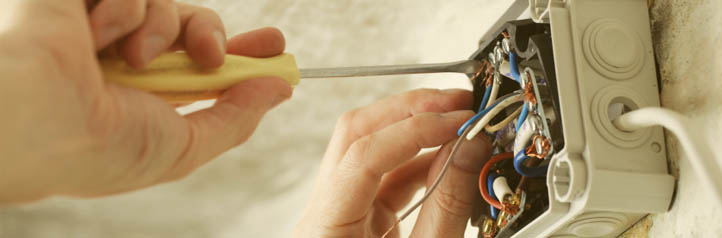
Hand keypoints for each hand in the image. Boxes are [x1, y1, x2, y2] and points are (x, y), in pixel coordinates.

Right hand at [0, 0, 290, 202]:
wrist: (41, 119)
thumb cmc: (104, 148)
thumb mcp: (183, 147)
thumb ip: (234, 119)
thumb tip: (278, 90)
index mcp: (146, 97)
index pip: (202, 65)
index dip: (241, 53)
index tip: (275, 46)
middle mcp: (125, 60)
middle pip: (192, 27)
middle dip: (213, 34)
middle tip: (211, 55)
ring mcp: (101, 26)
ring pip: (166, 5)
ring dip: (161, 30)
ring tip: (131, 58)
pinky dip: (124, 9)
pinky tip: (93, 36)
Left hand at [295, 89, 491, 236]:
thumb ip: (447, 206)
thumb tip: (469, 150)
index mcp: (326, 225)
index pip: (363, 154)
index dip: (414, 129)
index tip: (457, 122)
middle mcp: (325, 211)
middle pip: (358, 133)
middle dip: (412, 110)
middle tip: (458, 104)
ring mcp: (340, 209)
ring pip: (372, 147)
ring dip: (419, 130)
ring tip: (460, 125)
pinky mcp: (359, 214)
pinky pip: (388, 173)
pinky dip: (422, 159)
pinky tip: (450, 156)